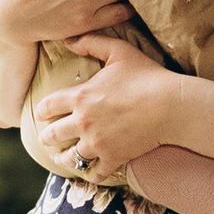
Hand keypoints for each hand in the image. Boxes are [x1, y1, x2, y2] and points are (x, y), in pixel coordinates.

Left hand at [42, 34, 180, 179]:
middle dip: (47, 137)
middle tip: (46, 138)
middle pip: (53, 135)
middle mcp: (83, 122)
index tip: (42, 114)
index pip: (47, 106)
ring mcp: (98, 143)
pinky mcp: (114, 158)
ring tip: (63, 157)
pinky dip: (90, 173)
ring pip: (70, 157)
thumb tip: (68, 39)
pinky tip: (89, 171)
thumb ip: (91, 42)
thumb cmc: (146, 75)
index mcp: (80, 97)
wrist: (172, 106)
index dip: (42, 111)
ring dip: (64, 157)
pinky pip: (94, 173)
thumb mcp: (119, 51)